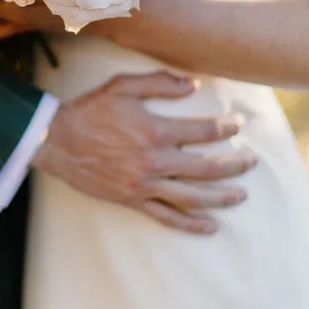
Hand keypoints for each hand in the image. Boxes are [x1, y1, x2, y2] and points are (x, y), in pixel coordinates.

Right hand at [34, 71, 256, 234]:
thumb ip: (159, 82)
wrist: (57, 141)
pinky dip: (191, 224)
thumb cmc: (90, 110)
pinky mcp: (132, 199)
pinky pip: (167, 216)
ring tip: (241, 194)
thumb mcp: (122, 86)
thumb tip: (192, 85)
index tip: (238, 124)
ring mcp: (144, 184)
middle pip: (206, 168)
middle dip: (235, 165)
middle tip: (251, 161)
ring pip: (193, 197)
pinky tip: (210, 226)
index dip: (226, 127)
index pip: (203, 130)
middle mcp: (154, 161)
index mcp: (154, 130)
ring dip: (221, 197)